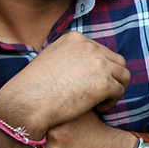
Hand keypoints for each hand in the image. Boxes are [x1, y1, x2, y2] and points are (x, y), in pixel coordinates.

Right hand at [0, 31, 128, 136]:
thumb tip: (87, 63)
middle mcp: (89, 47)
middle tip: (102, 93)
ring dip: (116, 88)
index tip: (92, 82)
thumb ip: (70, 56)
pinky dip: (112, 101)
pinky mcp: (104, 83)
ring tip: (103, 101)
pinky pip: (118, 91)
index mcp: (76, 38)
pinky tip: (98, 109)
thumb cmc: (32, 87)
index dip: (101, 68)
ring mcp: (99, 64)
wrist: (25, 104)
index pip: (101, 50)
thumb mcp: (50, 59)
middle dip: (112, 77)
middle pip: (117, 61)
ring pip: (123, 75)